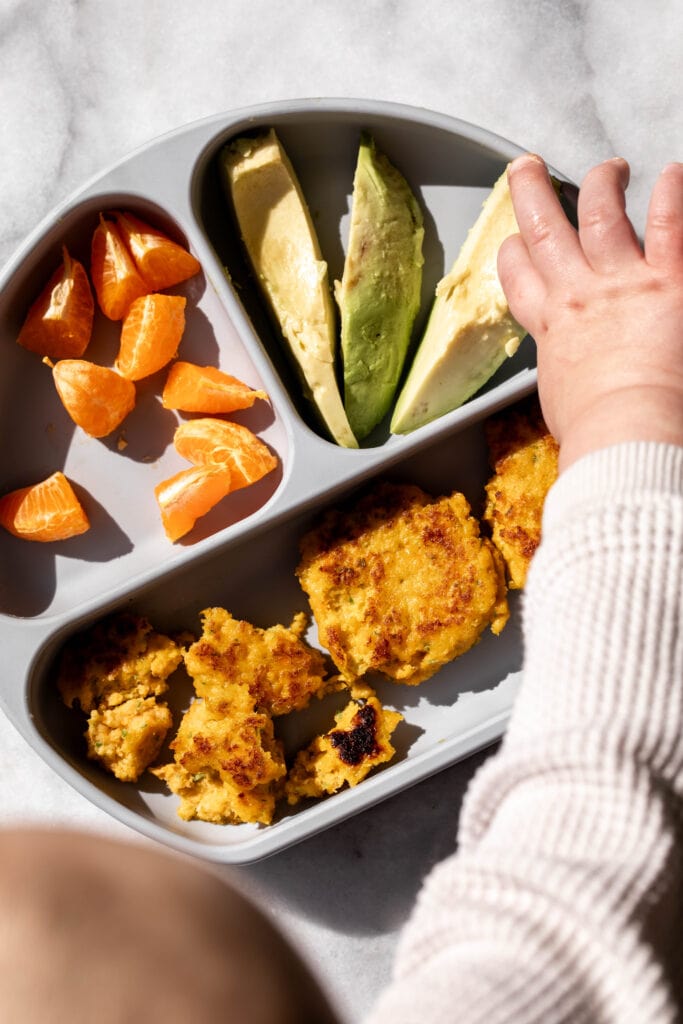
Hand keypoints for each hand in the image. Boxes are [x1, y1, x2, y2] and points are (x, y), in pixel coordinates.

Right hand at [498, 155, 682, 470]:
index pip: (519, 277)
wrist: (625, 432)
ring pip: (600, 213)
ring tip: (610, 168)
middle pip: (545, 231)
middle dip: (531, 194)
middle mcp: (579, 295)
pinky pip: (669, 225)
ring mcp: (622, 283)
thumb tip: (579, 381)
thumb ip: (569, 373)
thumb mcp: (563, 401)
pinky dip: (671, 195)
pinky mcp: (668, 281)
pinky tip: (672, 174)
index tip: (515, 242)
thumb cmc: (595, 431)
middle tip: (526, 169)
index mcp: (552, 327)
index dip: (514, 254)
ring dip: (601, 183)